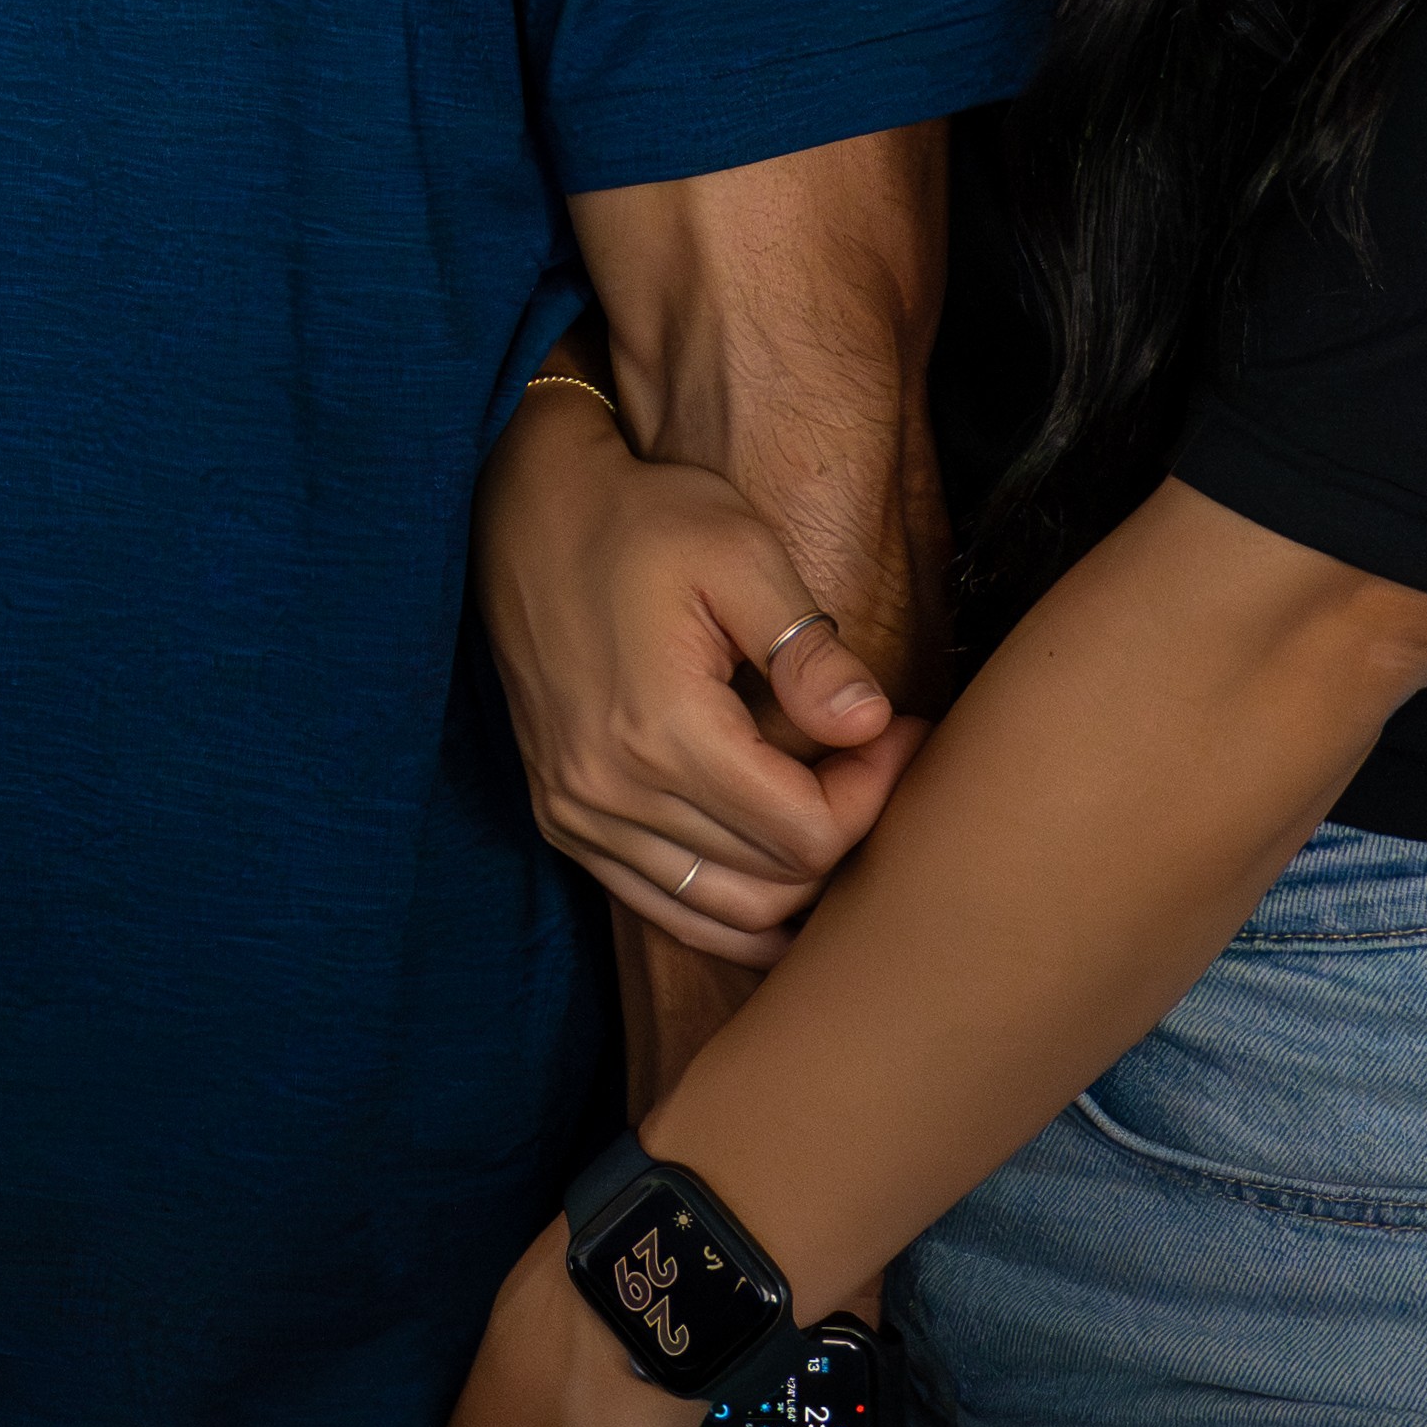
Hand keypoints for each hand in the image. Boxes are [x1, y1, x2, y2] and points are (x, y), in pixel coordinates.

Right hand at [481, 391, 909, 970]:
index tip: (901, 730)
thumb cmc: (642, 521)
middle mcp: (610, 792)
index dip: (875, 792)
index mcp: (663, 731)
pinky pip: (662, 907)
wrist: (525, 514)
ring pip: (725, 912)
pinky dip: (730, 912)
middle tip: (877, 758)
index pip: (807, 832)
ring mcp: (578, 813)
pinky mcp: (563, 817)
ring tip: (834, 805)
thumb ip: (805, 647)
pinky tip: (779, 884)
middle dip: (847, 824)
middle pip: (775, 879)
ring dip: (796, 879)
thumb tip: (870, 724)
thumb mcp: (739, 552)